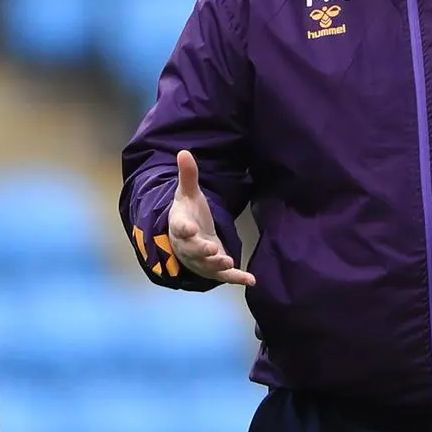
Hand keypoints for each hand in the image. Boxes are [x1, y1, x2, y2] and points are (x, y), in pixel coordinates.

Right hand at [167, 150, 255, 285]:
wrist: (188, 236)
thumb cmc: (189, 213)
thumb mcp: (188, 193)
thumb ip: (188, 175)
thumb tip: (183, 151)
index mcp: (180, 226)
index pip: (180, 227)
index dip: (184, 228)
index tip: (189, 228)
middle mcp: (188, 246)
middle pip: (193, 250)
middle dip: (202, 250)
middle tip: (213, 249)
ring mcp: (200, 260)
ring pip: (207, 265)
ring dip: (218, 265)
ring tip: (229, 262)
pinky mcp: (213, 269)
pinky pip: (224, 276)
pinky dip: (236, 279)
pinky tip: (251, 280)